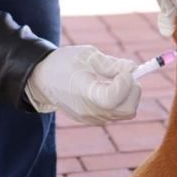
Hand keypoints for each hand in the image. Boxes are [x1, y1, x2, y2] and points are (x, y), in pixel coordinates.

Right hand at [25, 46, 141, 124]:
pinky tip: (110, 87)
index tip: (125, 70)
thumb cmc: (64, 63)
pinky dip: (122, 100)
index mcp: (83, 92)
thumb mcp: (86, 55)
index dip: (125, 84)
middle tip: (124, 74)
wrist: (44, 80)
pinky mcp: (94, 121)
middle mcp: (89, 110)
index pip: (113, 98)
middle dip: (133, 90)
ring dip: (129, 95)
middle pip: (127, 109)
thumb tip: (132, 69)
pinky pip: (118, 114)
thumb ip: (111, 64)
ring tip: (116, 79)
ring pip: (126, 113)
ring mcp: (92, 118)